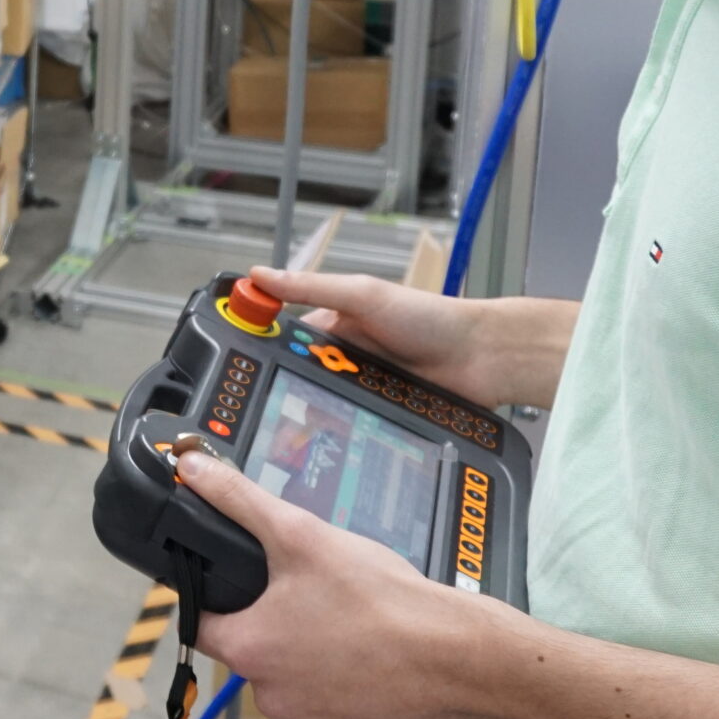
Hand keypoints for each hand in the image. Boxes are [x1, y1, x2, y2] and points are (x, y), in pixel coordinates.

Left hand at [177, 446, 488, 718]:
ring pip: (298, 686)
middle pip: (256, 655)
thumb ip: (239, 501)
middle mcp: (272, 697)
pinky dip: (350, 693)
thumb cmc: (383, 601)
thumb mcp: (302, 534)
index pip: (202, 624)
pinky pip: (337, 714)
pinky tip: (373, 665)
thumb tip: (192, 469)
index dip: (220, 599)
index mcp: (249, 649)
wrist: (460, 657)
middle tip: (317, 601)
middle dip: (279, 627)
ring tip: (352, 631)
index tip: (244, 587)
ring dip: (316, 662)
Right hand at [245, 266, 573, 409]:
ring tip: (286, 431)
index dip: (259, 344)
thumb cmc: (430, 317)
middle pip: (298, 373)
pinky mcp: (381, 411)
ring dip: (312, 411)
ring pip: (322, 402)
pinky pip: (351, 422)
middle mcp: (345, 355)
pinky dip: (340, 429)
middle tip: (258, 406)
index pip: (284, 334)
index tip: (234, 359)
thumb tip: (258, 274)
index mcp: (334, 320)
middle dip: (283, 387)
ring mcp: (363, 385)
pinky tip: (323, 444)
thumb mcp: (363, 294)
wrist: (485, 357)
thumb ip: (310, 286)